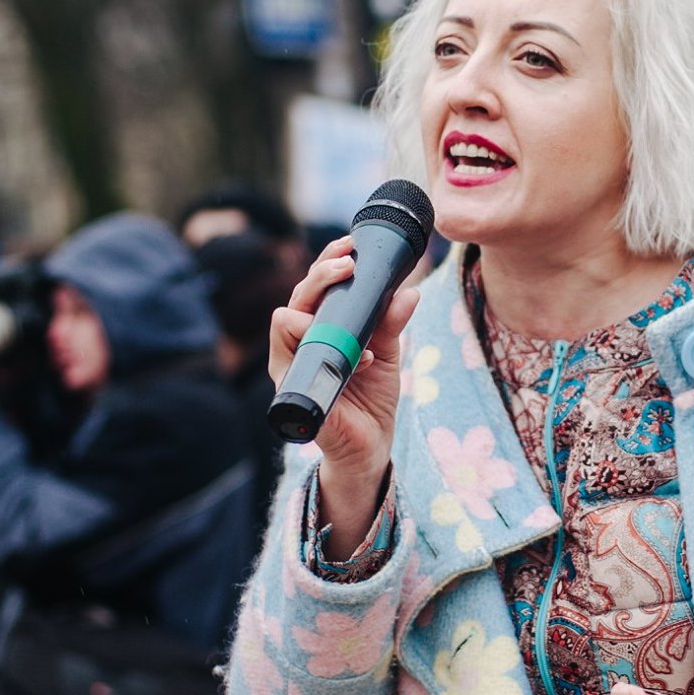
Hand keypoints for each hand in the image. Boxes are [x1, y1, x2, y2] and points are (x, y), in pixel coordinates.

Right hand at [269, 236, 421, 553]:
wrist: (369, 447)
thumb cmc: (370, 396)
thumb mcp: (387, 351)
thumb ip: (391, 321)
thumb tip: (408, 291)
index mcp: (318, 326)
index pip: (312, 285)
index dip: (326, 261)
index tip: (351, 246)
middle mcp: (297, 344)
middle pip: (295, 296)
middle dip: (320, 275)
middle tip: (348, 265)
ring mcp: (291, 369)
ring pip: (284, 323)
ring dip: (319, 314)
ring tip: (354, 321)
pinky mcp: (295, 395)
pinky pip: (300, 365)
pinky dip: (333, 357)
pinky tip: (362, 361)